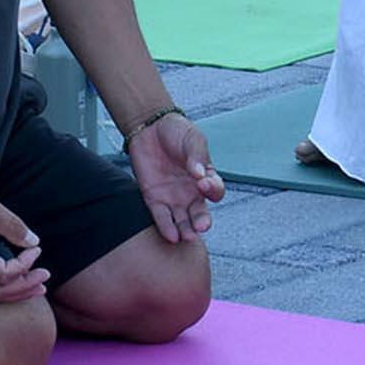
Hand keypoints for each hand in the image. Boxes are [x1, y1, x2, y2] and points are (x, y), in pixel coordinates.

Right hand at [0, 176, 46, 301]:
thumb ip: (11, 225)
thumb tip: (34, 242)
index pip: (3, 276)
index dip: (24, 266)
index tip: (36, 249)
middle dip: (25, 288)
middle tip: (46, 276)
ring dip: (15, 291)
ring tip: (37, 286)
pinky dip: (2, 285)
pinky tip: (17, 277)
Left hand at [125, 111, 223, 241]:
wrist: (149, 128)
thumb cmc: (176, 132)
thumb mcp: (192, 139)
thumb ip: (197, 156)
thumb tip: (200, 174)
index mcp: (206, 177)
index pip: (215, 190)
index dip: (213, 189)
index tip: (204, 184)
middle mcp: (191, 192)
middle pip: (199, 212)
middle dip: (202, 221)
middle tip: (202, 226)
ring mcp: (173, 197)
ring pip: (182, 220)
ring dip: (185, 230)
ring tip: (186, 236)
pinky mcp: (154, 199)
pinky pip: (161, 217)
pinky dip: (166, 227)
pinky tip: (171, 236)